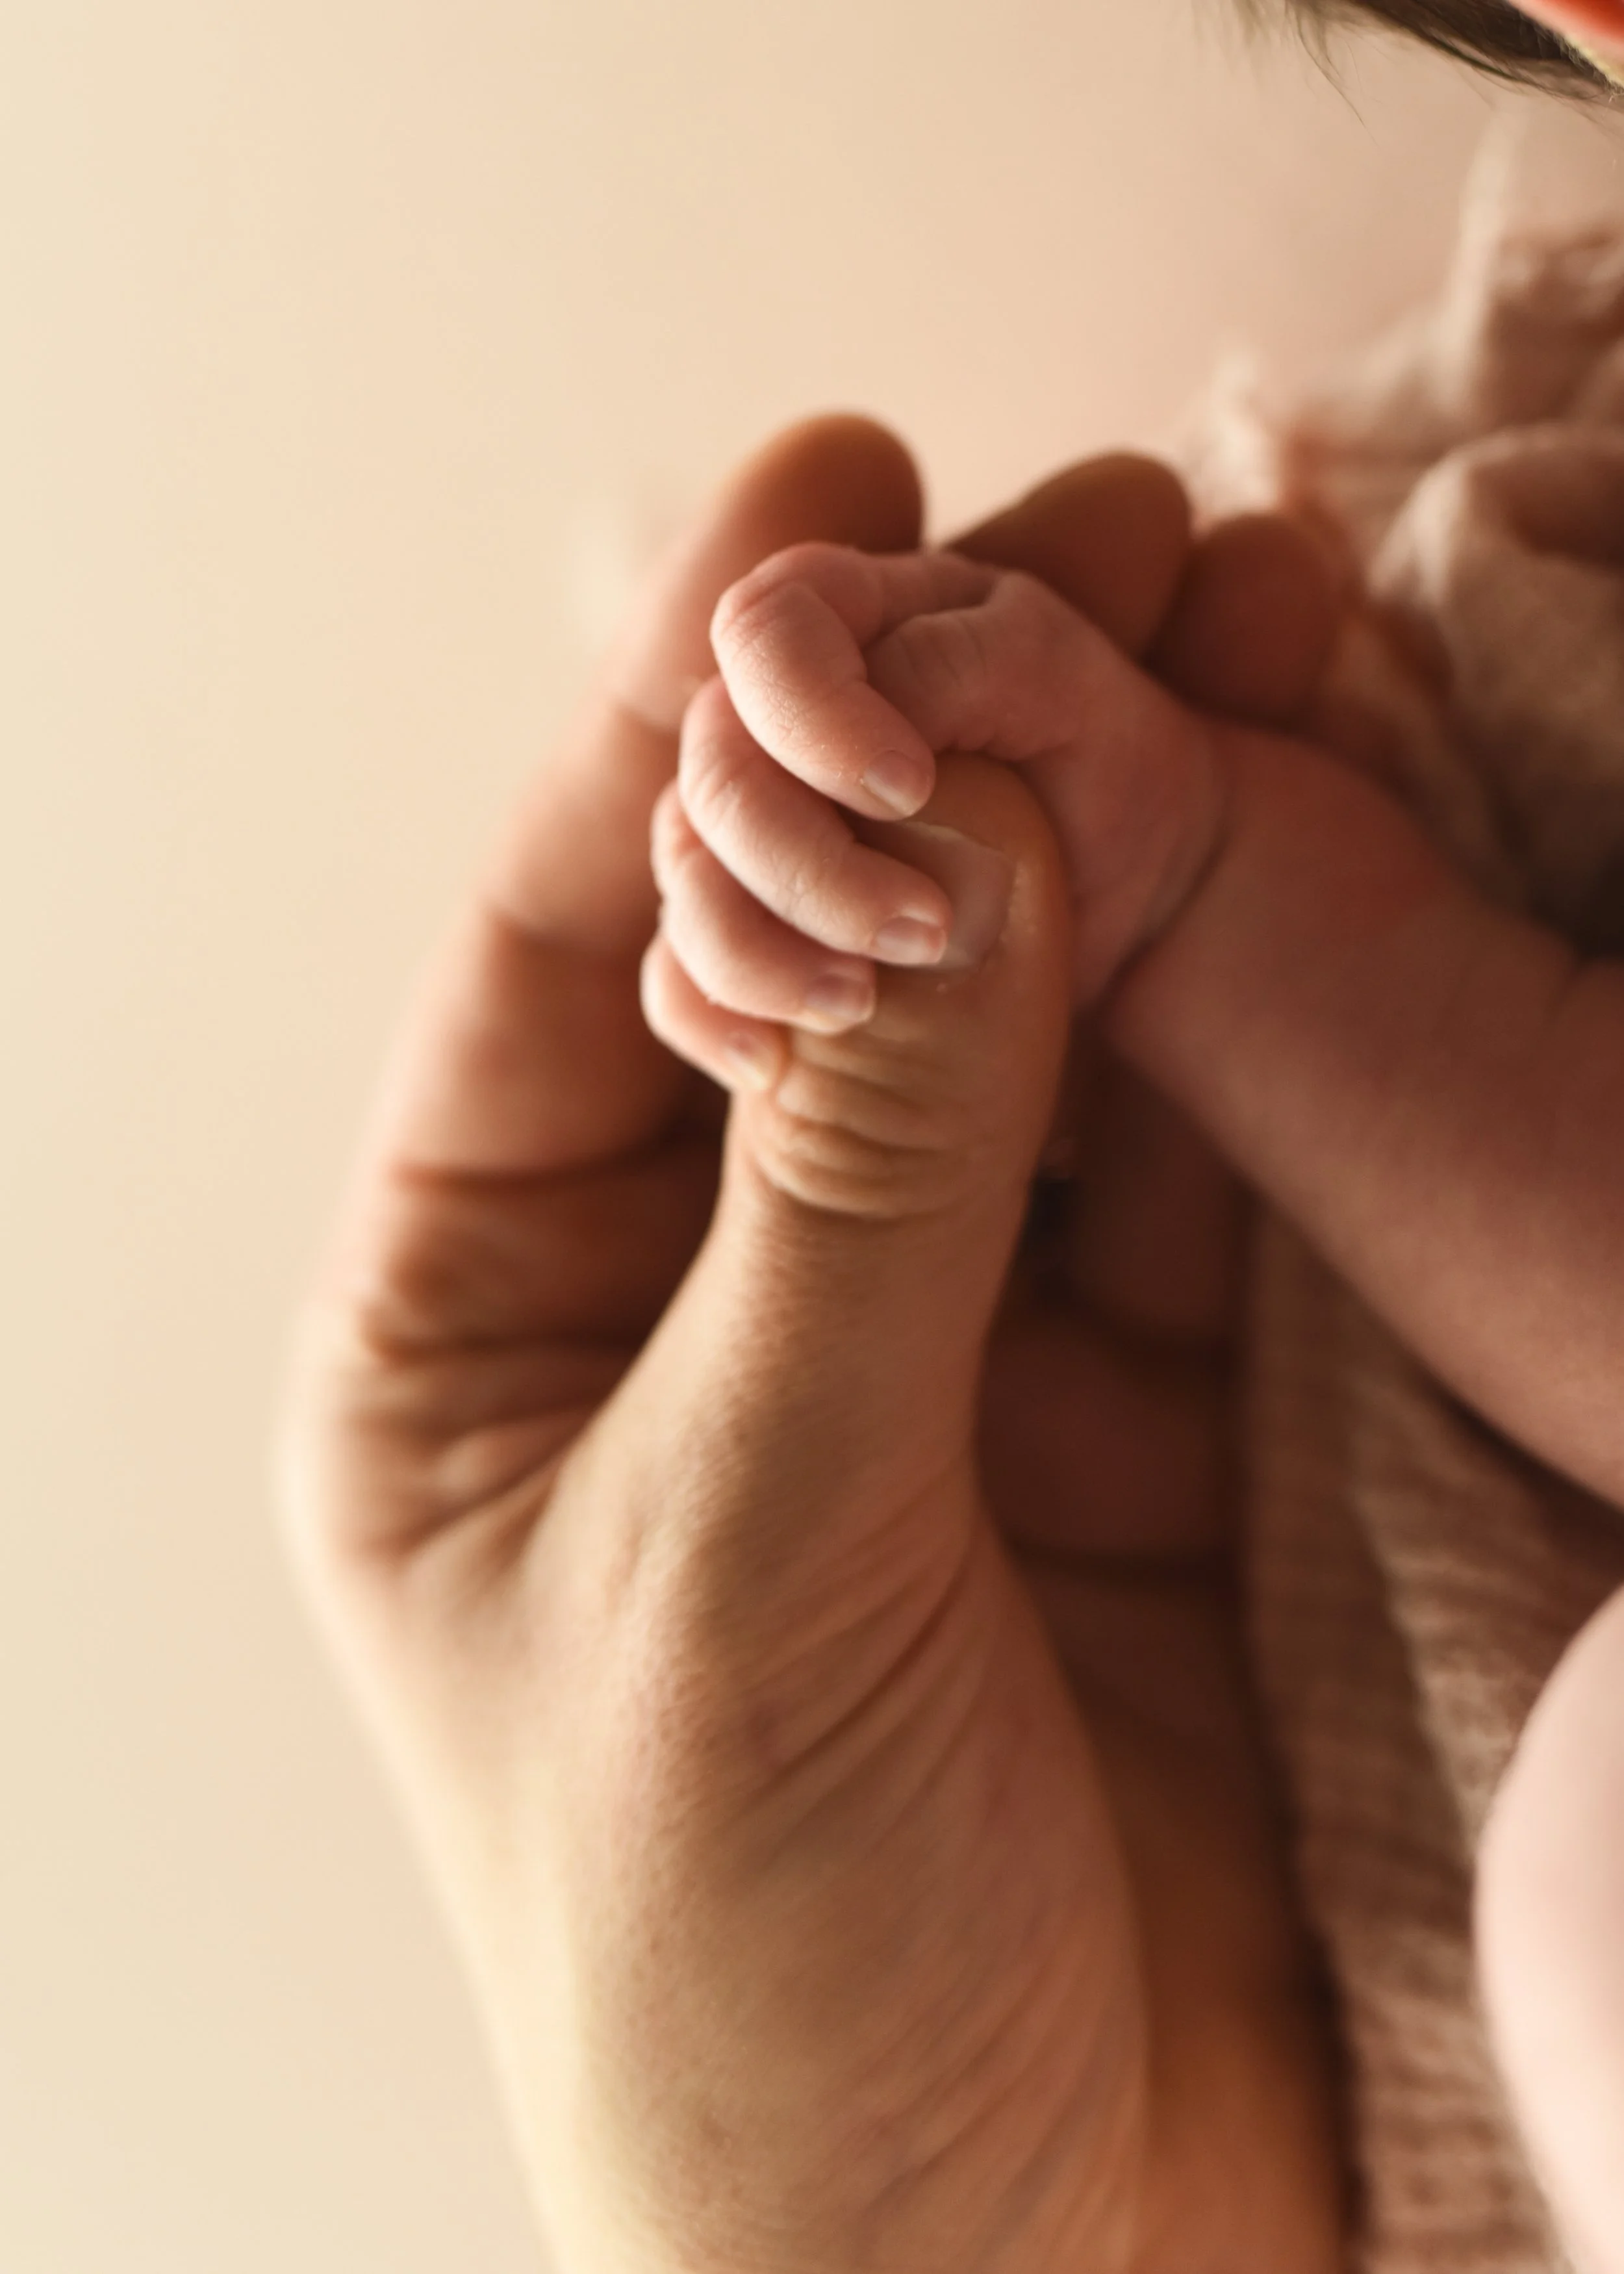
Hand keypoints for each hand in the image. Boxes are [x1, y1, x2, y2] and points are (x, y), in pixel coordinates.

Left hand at [653, 469, 1623, 2265]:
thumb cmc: (746, 1996)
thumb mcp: (746, 1562)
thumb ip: (862, 1199)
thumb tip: (948, 845)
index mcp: (486, 1339)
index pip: (562, 956)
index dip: (679, 719)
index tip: (821, 507)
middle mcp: (703, 1309)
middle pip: (811, 955)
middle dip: (942, 750)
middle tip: (1098, 528)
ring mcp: (932, 1351)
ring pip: (1024, 1039)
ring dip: (1124, 848)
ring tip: (1240, 623)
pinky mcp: (1130, 1423)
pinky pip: (1184, 1173)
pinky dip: (1245, 1021)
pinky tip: (1300, 842)